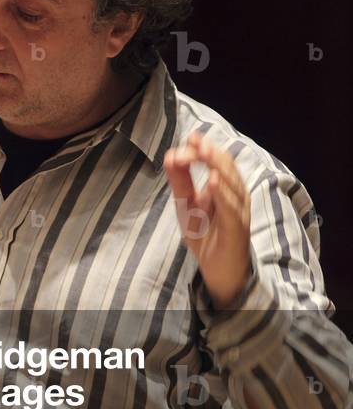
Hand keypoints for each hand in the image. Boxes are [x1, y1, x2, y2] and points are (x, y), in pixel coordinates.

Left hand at [164, 132, 251, 308]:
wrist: (218, 270)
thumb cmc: (206, 235)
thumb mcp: (187, 205)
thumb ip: (181, 182)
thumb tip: (171, 154)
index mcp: (224, 187)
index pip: (217, 161)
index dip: (203, 149)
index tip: (189, 138)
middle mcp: (235, 196)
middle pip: (227, 168)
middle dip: (210, 153)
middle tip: (195, 141)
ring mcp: (238, 212)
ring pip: (233, 184)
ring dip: (217, 166)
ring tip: (203, 152)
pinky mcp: (238, 229)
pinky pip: (232, 208)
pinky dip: (223, 194)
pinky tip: (212, 181)